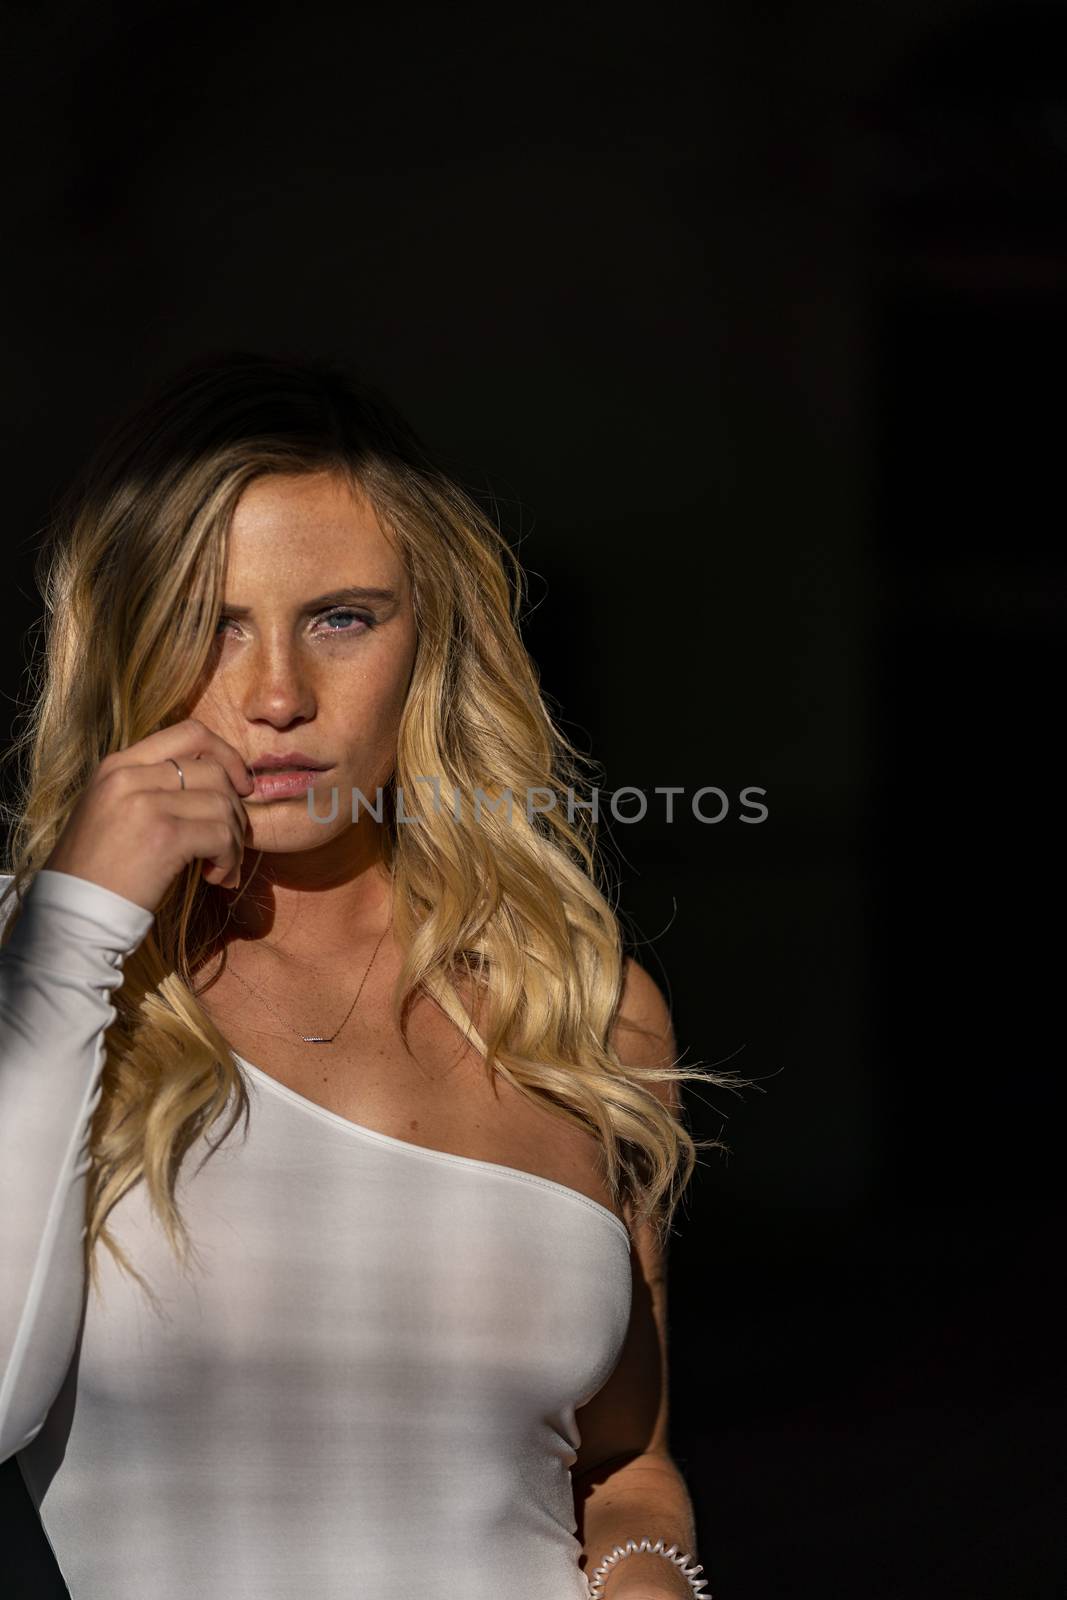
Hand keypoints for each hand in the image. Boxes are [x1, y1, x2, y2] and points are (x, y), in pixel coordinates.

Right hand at [43, 717, 254, 913]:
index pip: (188, 732)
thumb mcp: (112, 810)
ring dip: (233, 838)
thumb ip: (152, 788)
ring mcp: (145, 804)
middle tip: (230, 838)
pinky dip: (229, 858)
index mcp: (118, 765)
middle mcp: (129, 776)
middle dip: (234, 806)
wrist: (74, 912)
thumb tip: (216, 785)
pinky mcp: (164, 836)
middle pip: (213, 769)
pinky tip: (215, 877)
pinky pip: (221, 835)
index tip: (239, 785)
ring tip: (221, 864)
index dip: (225, 754)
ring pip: (222, 803)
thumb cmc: (98, 870)